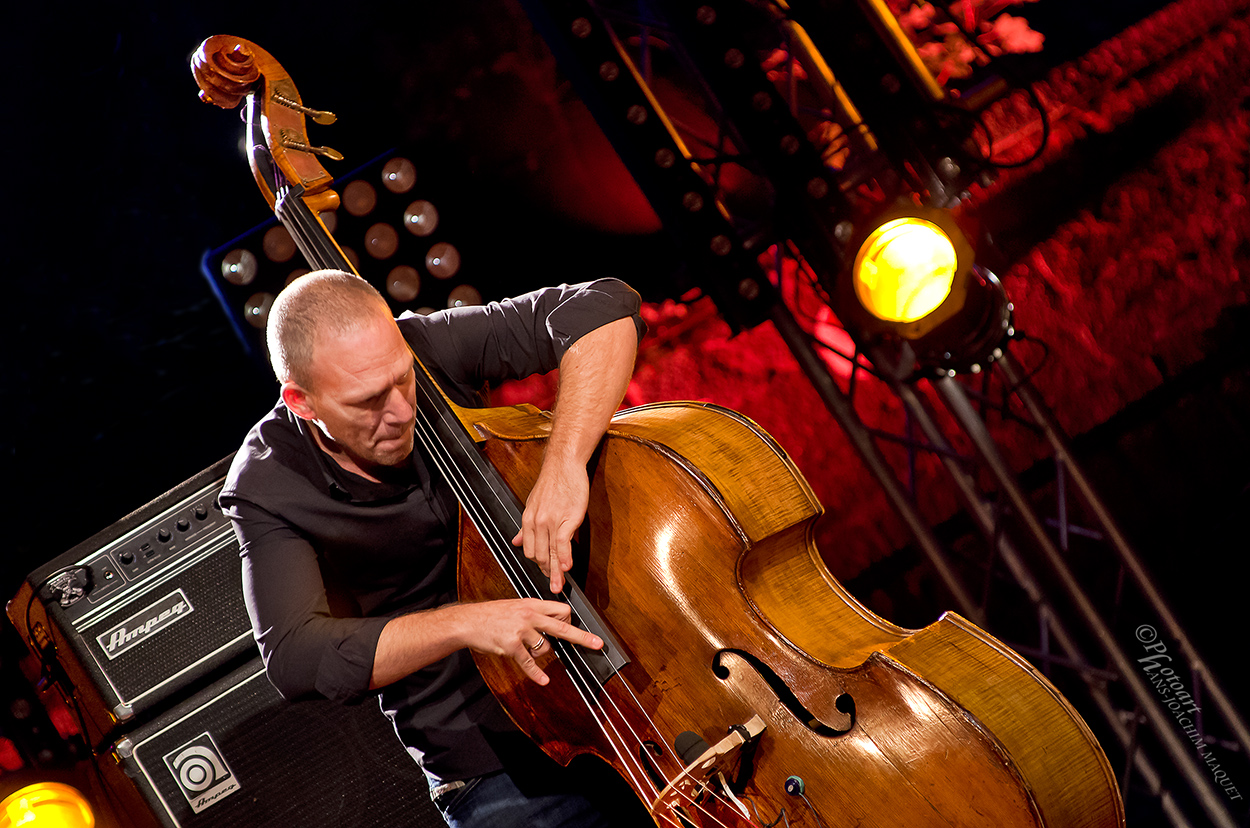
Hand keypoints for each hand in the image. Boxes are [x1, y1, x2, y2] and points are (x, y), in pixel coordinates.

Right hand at [460, 598, 601, 684]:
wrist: (468, 621)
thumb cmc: (491, 615)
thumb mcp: (515, 606)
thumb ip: (533, 613)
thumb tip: (551, 623)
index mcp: (532, 604)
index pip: (561, 610)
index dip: (568, 621)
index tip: (572, 629)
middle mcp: (529, 615)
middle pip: (563, 627)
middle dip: (581, 637)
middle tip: (597, 643)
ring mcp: (521, 630)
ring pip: (545, 647)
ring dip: (540, 653)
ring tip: (525, 648)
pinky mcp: (512, 645)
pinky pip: (529, 662)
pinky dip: (536, 673)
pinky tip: (544, 680)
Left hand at [511, 459, 588, 592]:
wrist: (563, 465)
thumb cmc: (552, 483)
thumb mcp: (533, 504)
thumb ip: (524, 526)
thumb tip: (515, 541)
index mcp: (528, 520)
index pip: (528, 550)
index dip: (537, 565)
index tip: (545, 574)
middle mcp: (537, 523)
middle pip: (538, 555)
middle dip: (546, 572)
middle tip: (555, 584)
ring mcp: (551, 521)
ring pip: (549, 553)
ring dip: (555, 572)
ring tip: (559, 585)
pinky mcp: (567, 519)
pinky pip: (562, 543)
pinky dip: (564, 558)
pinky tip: (567, 567)